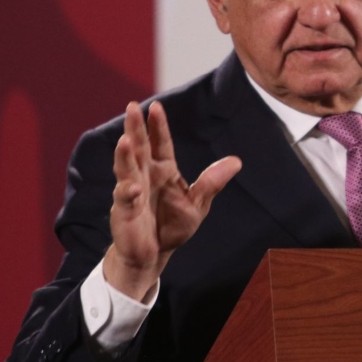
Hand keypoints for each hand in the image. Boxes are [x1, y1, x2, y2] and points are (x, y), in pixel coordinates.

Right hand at [104, 101, 240, 299]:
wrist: (155, 254)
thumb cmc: (173, 226)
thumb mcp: (198, 202)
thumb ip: (213, 181)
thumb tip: (237, 161)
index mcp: (163, 170)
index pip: (160, 143)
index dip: (158, 126)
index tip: (155, 107)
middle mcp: (145, 175)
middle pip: (139, 148)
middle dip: (135, 128)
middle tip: (132, 107)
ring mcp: (132, 191)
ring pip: (126, 168)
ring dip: (125, 155)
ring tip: (125, 140)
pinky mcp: (124, 211)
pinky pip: (125, 199)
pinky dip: (127, 192)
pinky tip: (131, 187)